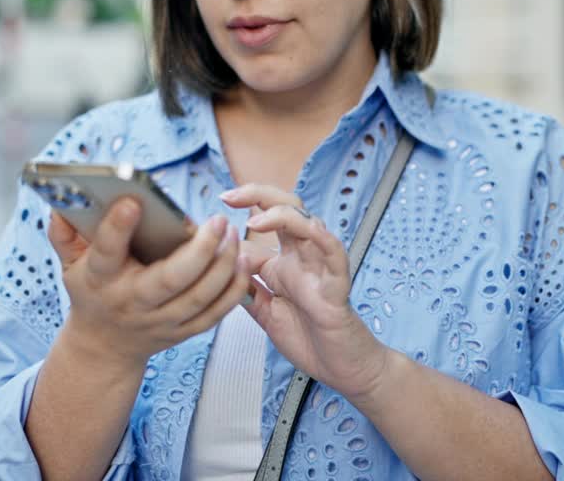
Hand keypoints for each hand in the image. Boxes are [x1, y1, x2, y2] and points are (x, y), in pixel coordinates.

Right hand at [46, 199, 250, 372]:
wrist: (104, 346)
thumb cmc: (91, 290)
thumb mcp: (69, 264)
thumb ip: (64, 233)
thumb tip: (60, 201)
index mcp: (100, 279)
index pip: (106, 253)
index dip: (116, 228)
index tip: (133, 201)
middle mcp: (131, 302)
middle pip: (168, 280)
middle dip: (197, 251)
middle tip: (216, 221)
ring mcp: (159, 321)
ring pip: (198, 298)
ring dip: (222, 267)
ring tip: (233, 236)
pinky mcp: (182, 332)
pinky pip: (214, 314)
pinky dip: (232, 290)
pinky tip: (243, 263)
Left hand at [221, 184, 390, 400]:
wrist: (342, 370)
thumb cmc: (309, 339)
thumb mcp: (265, 311)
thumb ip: (245, 287)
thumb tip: (221, 263)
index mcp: (285, 262)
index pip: (266, 221)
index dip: (245, 205)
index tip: (221, 197)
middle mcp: (303, 258)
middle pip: (287, 209)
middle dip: (260, 194)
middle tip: (231, 195)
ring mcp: (321, 269)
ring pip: (309, 226)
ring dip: (284, 215)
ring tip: (256, 220)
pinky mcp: (337, 288)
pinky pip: (335, 256)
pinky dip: (323, 239)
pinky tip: (310, 230)